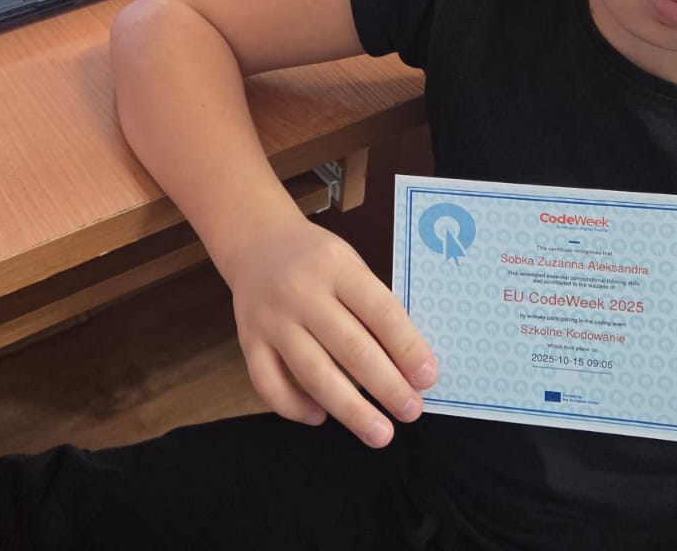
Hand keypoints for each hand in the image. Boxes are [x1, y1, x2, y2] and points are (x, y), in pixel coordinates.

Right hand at [218, 214, 436, 447]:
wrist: (256, 242)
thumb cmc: (316, 260)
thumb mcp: (349, 264)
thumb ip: (373, 306)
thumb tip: (408, 366)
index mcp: (335, 267)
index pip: (379, 311)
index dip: (407, 348)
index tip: (428, 378)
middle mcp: (301, 292)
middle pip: (350, 348)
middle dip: (386, 386)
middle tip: (411, 411)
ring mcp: (271, 319)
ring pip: (313, 373)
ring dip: (350, 409)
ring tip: (380, 433)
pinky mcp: (248, 341)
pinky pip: (269, 383)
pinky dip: (295, 407)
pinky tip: (320, 417)